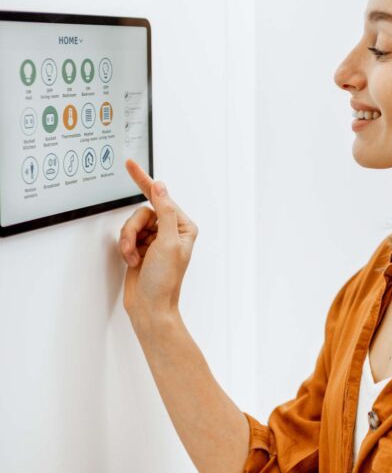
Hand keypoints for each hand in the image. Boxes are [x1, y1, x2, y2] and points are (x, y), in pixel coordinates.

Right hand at [118, 159, 198, 323]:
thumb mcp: (167, 243)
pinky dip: (126, 249)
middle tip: (134, 248)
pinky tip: (132, 262)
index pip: (162, 198)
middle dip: (133, 230)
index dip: (144, 180)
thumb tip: (160, 187)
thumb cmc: (164, 281)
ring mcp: (155, 240)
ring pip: (132, 224)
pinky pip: (126, 237)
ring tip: (134, 258)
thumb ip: (164, 212)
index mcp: (183, 227)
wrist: (150, 308)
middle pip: (142, 212)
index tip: (130, 164)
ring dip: (128, 242)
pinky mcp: (141, 248)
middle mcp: (170, 231)